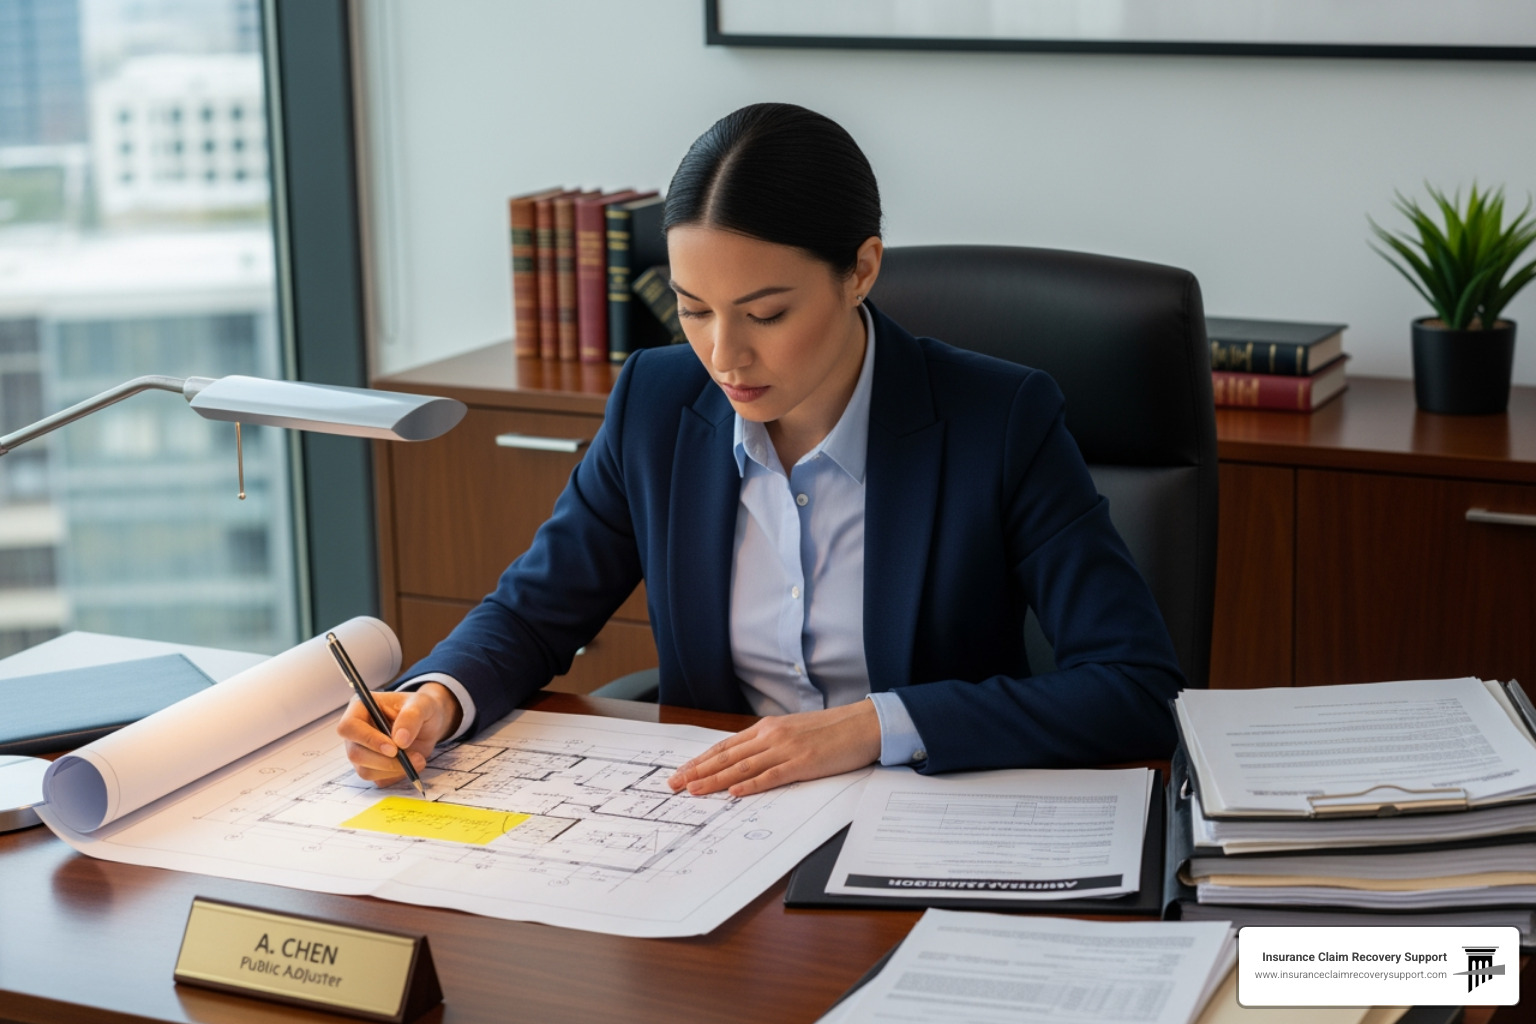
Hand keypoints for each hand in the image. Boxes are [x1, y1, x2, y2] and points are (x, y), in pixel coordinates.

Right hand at [338, 683, 461, 786]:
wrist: (428, 723)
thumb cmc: (420, 707)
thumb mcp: (422, 704)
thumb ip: (411, 718)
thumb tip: (399, 741)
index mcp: (360, 708)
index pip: (349, 727)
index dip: (368, 739)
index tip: (394, 748)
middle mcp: (356, 732)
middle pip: (356, 753)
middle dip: (385, 760)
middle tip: (415, 757)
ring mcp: (361, 751)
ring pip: (366, 770)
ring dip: (395, 769)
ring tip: (419, 759)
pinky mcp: (371, 767)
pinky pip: (379, 779)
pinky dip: (398, 775)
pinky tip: (412, 763)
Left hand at [666, 700, 880, 796]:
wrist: (864, 724)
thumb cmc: (832, 730)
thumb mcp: (793, 731)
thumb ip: (769, 743)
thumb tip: (746, 760)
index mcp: (767, 727)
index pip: (726, 746)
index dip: (701, 760)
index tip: (682, 772)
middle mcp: (772, 736)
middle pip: (727, 756)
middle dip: (698, 771)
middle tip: (674, 784)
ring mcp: (786, 749)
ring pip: (742, 766)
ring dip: (715, 780)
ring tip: (694, 790)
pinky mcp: (803, 763)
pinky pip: (772, 776)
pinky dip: (751, 785)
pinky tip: (734, 792)